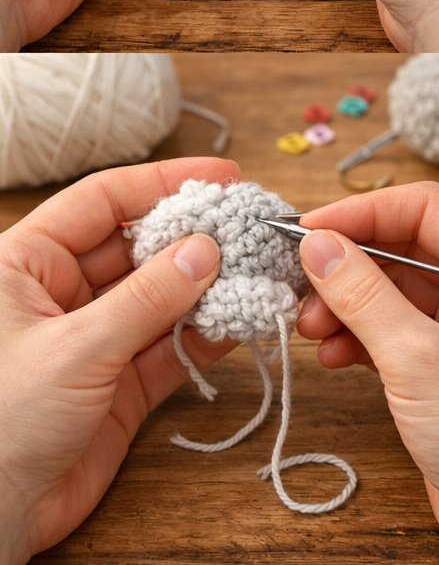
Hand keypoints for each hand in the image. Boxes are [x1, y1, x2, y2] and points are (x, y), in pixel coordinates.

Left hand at [0, 157, 237, 563]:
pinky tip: (239, 319)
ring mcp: (92, 340)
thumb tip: (205, 249)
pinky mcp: (117, 388)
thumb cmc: (0, 419)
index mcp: (25, 263)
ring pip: (159, 298)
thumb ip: (146, 298)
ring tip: (256, 270)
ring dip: (207, 287)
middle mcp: (59, 295)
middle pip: (137, 247)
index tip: (220, 177)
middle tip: (249, 226)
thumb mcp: (75, 347)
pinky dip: (204, 335)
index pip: (101, 202)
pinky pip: (169, 348)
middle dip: (193, 238)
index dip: (160, 184)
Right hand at [294, 183, 438, 563]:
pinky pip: (382, 324)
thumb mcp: (416, 357)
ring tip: (310, 325)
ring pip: (385, 285)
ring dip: (342, 300)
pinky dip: (352, 332)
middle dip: (347, 261)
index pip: (423, 207)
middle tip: (300, 279)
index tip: (312, 228)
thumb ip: (365, 296)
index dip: (365, 211)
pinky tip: (329, 352)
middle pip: (399, 244)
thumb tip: (318, 244)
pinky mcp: (429, 358)